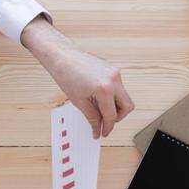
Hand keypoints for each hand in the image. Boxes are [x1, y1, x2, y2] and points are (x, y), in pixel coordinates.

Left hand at [22, 17, 133, 137]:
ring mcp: (115, 73)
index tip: (103, 132)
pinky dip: (111, 95)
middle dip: (118, 117)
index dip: (108, 127)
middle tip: (105, 122)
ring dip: (115, 106)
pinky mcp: (113, 70)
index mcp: (104, 89)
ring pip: (124, 97)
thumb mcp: (79, 102)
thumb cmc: (66, 74)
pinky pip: (118, 87)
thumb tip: (98, 129)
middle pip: (127, 106)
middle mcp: (114, 80)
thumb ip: (92, 118)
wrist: (62, 56)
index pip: (112, 115)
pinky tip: (98, 97)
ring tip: (99, 108)